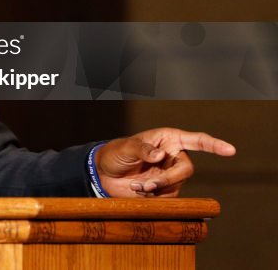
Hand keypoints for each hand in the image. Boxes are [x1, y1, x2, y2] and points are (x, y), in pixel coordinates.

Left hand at [95, 127, 235, 197]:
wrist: (104, 173)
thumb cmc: (116, 153)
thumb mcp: (126, 147)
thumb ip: (143, 149)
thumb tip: (161, 154)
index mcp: (169, 139)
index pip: (196, 140)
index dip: (214, 145)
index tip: (230, 150)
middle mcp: (174, 156)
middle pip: (186, 170)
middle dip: (168, 179)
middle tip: (147, 184)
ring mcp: (171, 174)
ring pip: (177, 185)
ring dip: (156, 188)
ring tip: (136, 185)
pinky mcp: (166, 190)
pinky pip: (169, 197)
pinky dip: (154, 196)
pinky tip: (138, 190)